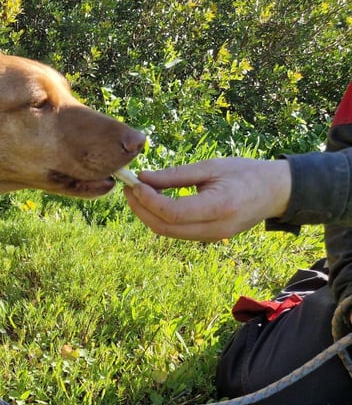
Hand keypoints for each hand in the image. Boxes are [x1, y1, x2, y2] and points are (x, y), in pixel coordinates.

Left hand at [123, 158, 291, 241]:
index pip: (172, 212)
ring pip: (168, 233)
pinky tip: (154, 202)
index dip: (148, 200)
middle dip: (141, 209)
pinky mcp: (209, 238)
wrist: (276, 192)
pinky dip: (161, 219)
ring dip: (148, 215)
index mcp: (218, 207)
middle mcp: (215, 228)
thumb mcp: (211, 167)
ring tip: (138, 193)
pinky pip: (177, 232)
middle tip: (128, 189)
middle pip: (165, 228)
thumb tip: (143, 178)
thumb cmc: (245, 173)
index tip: (135, 183)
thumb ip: (175, 175)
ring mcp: (212, 237)